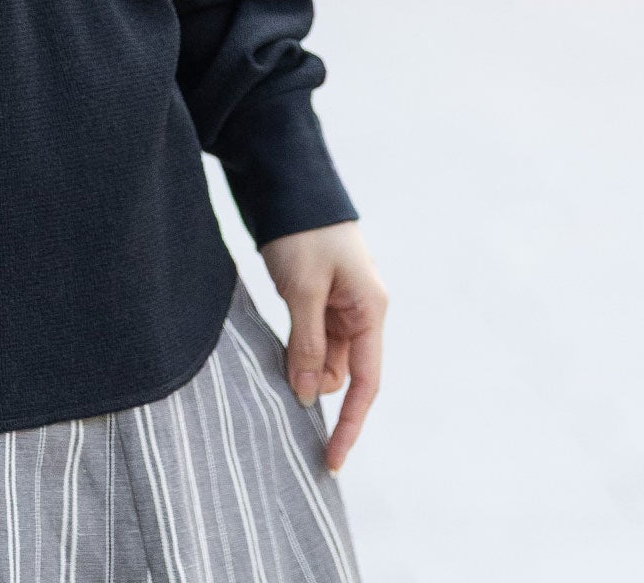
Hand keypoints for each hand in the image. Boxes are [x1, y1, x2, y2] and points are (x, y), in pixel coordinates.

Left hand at [258, 219, 386, 476]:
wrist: (288, 182)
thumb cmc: (302, 231)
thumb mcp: (302, 289)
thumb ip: (307, 344)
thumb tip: (310, 397)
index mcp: (371, 310)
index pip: (366, 383)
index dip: (350, 425)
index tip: (331, 460)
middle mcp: (363, 312)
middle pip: (343, 372)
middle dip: (315, 387)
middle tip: (278, 395)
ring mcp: (342, 304)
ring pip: (324, 356)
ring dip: (302, 366)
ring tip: (271, 363)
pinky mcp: (320, 296)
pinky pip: (312, 337)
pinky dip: (296, 349)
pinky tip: (276, 352)